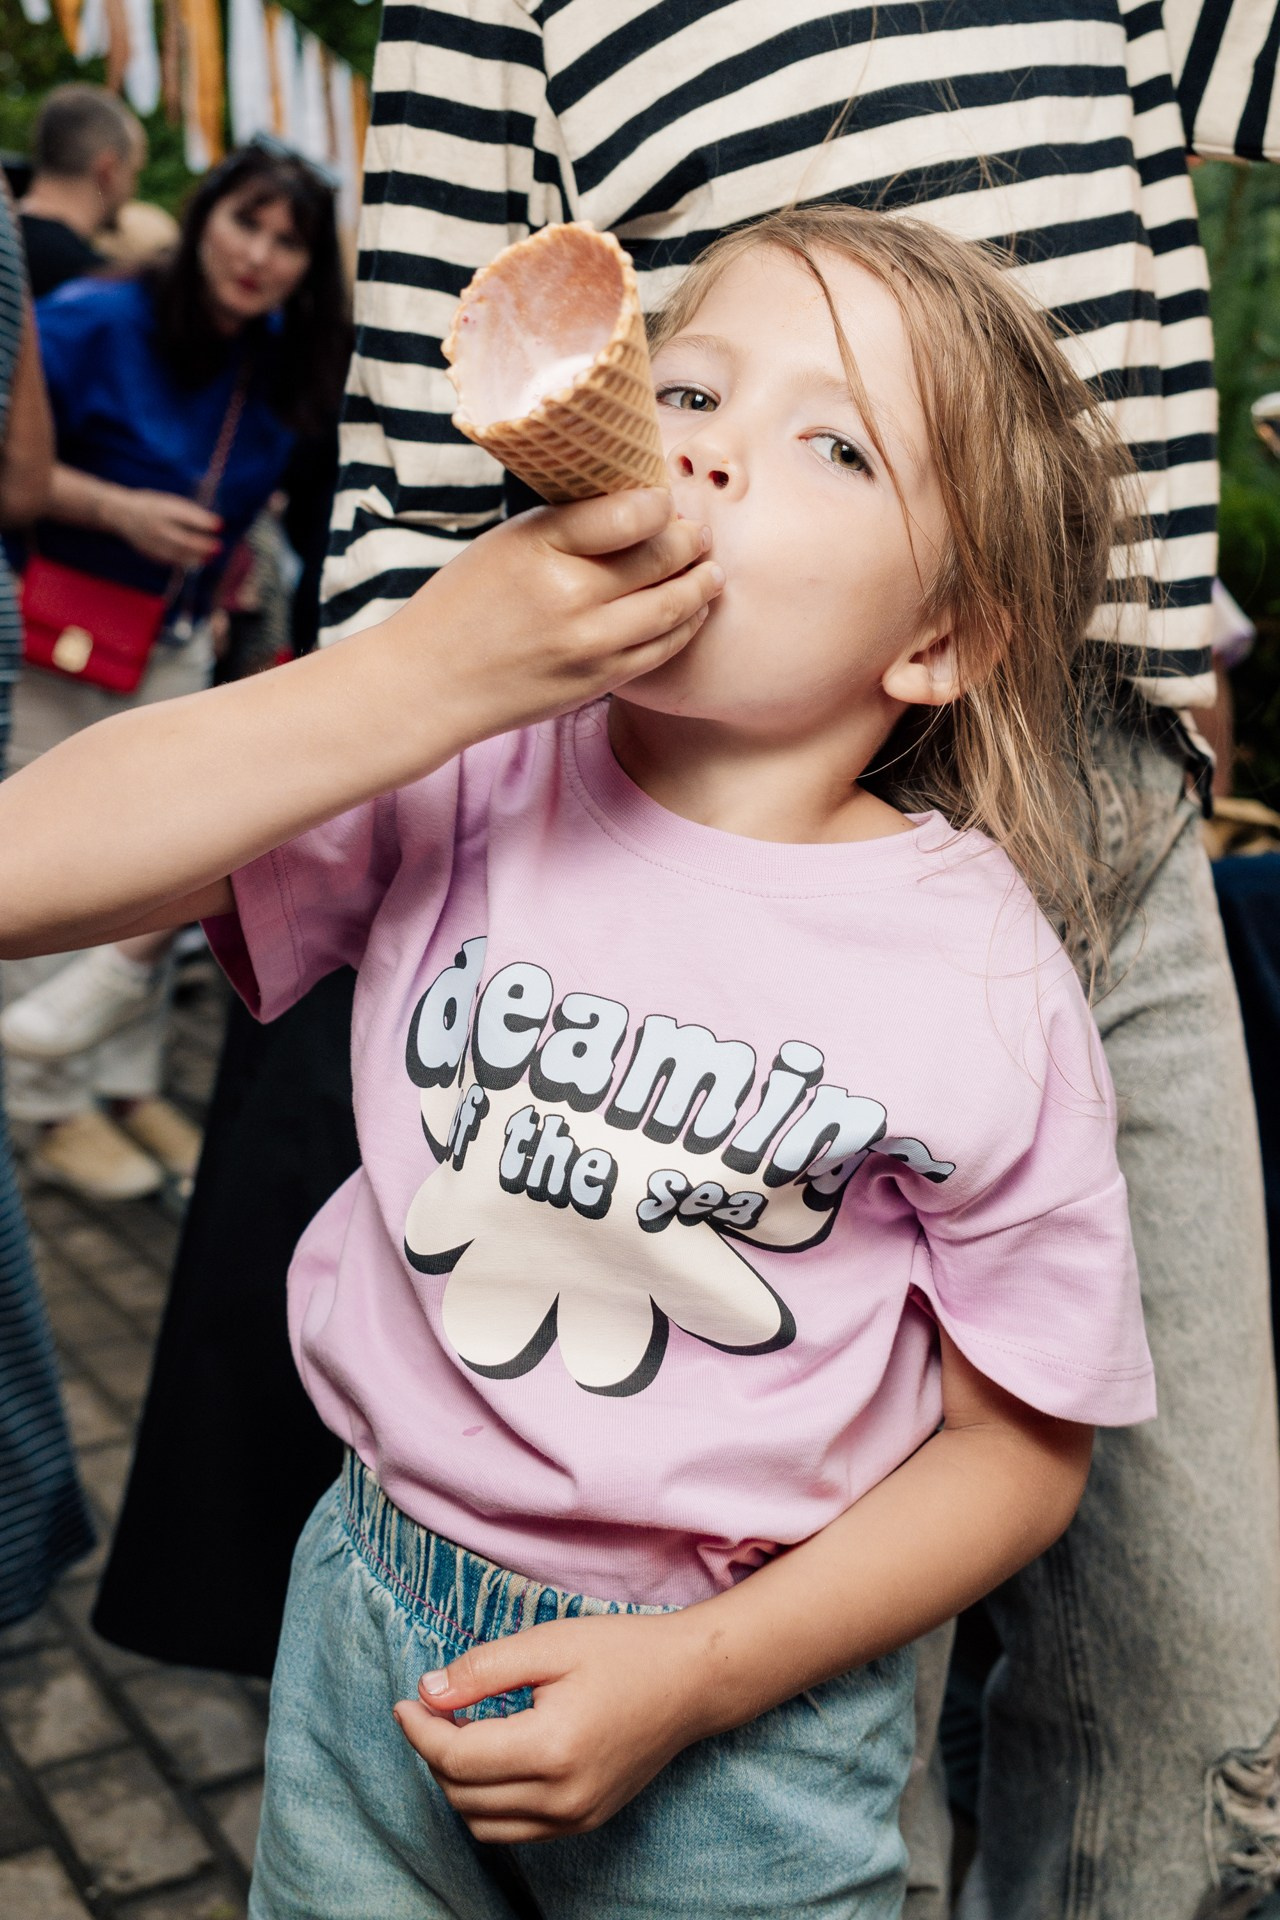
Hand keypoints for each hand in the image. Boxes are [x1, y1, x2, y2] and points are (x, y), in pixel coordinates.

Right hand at [108, 488, 223, 568]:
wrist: (121, 514)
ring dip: (196, 557)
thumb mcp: (168, 502)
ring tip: (211, 558)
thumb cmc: (152, 506)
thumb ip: (188, 512)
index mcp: (162, 508)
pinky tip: (196, 562)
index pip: (185, 515)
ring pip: (176, 553)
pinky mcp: (149, 553)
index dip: (203, 521)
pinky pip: (169, 560)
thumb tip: (214, 524)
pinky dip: (183, 562)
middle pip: (182, 538)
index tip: (220, 525)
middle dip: (202, 544)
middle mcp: (156, 526)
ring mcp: (152, 541)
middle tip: (218, 547)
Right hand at [390, 488, 722, 740]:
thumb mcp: (507, 543)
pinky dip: (685, 625)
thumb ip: (570, 526)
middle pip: (661, 557)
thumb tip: (639, 507)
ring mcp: (589, 644)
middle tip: (699, 532)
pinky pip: (661, 649)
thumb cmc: (467, 603)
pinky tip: (692, 610)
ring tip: (711, 571)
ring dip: (701, 584)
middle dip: (691, 540)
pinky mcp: (599, 680)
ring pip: (673, 607)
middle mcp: (570, 596)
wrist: (432, 682)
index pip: (630, 512)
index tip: (666, 501)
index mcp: (541, 547)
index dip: (660, 503)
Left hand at [393, 1610, 712, 1843]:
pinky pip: (514, 1830)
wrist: (691, 1682)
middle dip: (434, 1752)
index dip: (420, 1730)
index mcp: (552, 1748)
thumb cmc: (622, 1651)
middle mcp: (563, 1797)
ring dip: (457, 1782)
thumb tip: (426, 1692)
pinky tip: (493, 1757)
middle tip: (434, 1708)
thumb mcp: (549, 1643)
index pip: (457, 1758)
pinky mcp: (585, 1822)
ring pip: (482, 1822)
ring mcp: (576, 1817)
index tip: (406, 1701)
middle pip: (462, 1794)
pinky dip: (488, 1801)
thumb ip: (483, 1670)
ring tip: (461, 1732)